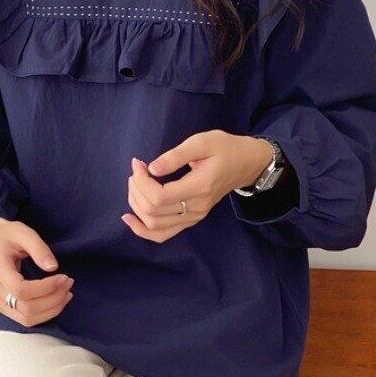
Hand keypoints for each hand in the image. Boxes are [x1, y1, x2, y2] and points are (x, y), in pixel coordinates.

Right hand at [0, 217, 73, 326]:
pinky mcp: (3, 307)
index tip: (63, 277)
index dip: (45, 288)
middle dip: (53, 299)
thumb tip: (53, 268)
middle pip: (26, 308)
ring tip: (67, 293)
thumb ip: (39, 248)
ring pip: (27, 319)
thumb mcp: (24, 233)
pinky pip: (25, 319)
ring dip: (52, 309)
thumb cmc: (8, 236)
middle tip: (69, 282)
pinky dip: (45, 313)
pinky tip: (57, 300)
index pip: (20, 290)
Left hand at [121, 130, 273, 242]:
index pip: (160, 196)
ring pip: (154, 224)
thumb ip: (176, 156)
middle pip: (153, 211)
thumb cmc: (225, 149)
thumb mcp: (202, 142)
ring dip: (136, 205)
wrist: (245, 164)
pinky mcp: (190, 220)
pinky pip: (163, 234)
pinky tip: (130, 218)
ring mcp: (194, 217)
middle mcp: (196, 208)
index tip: (138, 163)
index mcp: (200, 187)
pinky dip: (143, 230)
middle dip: (136, 189)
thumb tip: (151, 169)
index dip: (141, 181)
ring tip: (134, 184)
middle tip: (136, 169)